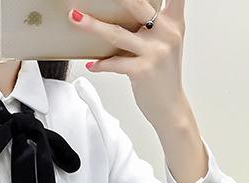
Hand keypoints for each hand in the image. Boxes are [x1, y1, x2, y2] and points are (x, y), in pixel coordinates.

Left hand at [69, 0, 187, 124]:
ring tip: (75, 16)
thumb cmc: (162, 74)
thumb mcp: (164, 43)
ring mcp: (155, 52)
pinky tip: (92, 64)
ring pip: (117, 33)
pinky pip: (115, 63)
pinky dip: (101, 63)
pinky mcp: (143, 71)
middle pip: (137, 4)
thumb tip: (124, 10)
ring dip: (92, 25)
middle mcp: (167, 33)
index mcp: (174, 22)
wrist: (170, 106)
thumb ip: (152, 24)